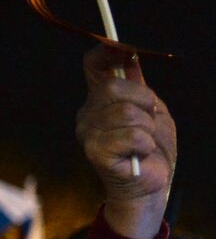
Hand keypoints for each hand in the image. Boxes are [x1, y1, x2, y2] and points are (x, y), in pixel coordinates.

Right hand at [76, 45, 174, 238]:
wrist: (150, 186)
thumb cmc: (150, 149)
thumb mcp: (150, 109)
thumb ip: (137, 83)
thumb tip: (130, 53)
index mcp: (99, 100)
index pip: (94, 64)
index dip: (109, 52)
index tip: (129, 53)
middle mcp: (88, 114)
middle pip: (114, 86)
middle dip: (144, 102)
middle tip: (149, 121)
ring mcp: (89, 134)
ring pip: (128, 113)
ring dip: (148, 129)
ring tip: (144, 143)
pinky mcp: (96, 153)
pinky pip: (132, 136)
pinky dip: (145, 146)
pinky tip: (139, 155)